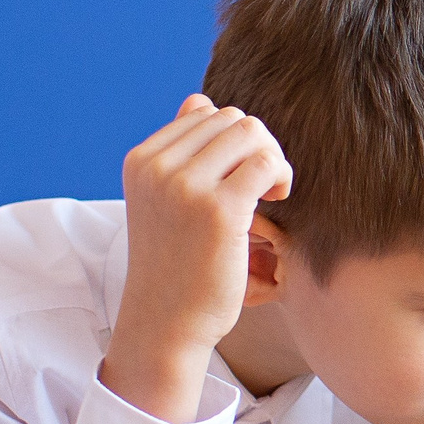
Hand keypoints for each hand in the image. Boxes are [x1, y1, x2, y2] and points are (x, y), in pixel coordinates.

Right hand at [102, 95, 290, 423]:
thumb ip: (182, 153)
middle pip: (231, 119)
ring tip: (272, 192)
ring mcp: (185, 187)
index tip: (243, 176)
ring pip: (250, 133)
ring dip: (272, 158)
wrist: (167, 322)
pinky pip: (266, 162)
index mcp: (142, 161)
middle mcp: (158, 168)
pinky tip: (277, 199)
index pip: (204, 114)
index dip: (235, 141)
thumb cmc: (176, 265)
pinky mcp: (218, 211)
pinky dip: (281, 175)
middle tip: (265, 185)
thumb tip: (199, 101)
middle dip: (258, 145)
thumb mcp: (165, 203)